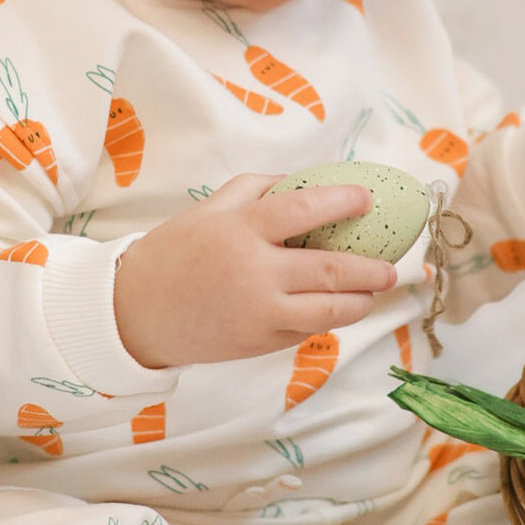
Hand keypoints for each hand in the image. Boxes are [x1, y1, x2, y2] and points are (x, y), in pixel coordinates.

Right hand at [113, 173, 396, 367]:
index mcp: (242, 231)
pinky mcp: (259, 344)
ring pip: (328, 311)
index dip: (343, 201)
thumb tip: (303, 180)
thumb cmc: (174, 253)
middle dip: (370, 269)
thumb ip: (257, 189)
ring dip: (359, 302)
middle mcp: (255, 273)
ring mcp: (260, 314)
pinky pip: (305, 330)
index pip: (304, 209)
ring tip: (372, 293)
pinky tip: (334, 308)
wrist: (135, 313)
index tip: (366, 199)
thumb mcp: (209, 208)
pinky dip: (325, 319)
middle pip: (331, 270)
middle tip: (389, 266)